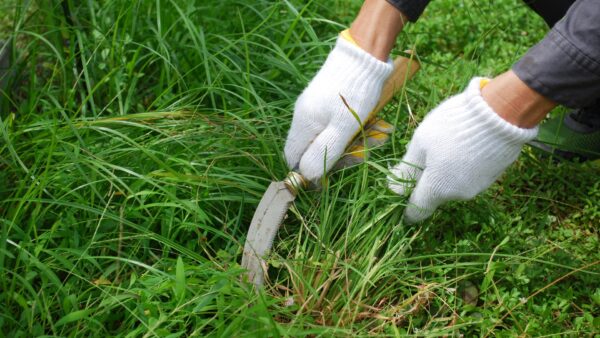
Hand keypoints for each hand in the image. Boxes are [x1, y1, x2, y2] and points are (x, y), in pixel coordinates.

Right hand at [284, 36, 392, 180]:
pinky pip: (337, 125)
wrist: (364, 54)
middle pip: (313, 149)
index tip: (330, 176)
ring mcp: (316, 108)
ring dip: (353, 143)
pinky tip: (373, 125)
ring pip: (329, 137)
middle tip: (363, 153)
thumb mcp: (343, 128)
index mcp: (303, 124)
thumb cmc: (354, 93)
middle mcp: (304, 116)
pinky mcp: (328, 101)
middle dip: (339, 156)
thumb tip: (307, 176)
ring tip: (376, 136)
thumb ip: (324, 153)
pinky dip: (354, 130)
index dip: (308, 171)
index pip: (293, 158)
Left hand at [388, 77, 538, 222]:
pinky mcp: (493, 176)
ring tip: (449, 141)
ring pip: (452, 183)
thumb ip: (407, 169)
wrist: (501, 113)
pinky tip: (465, 143)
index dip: (406, 206)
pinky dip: (463, 164)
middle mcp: (458, 194)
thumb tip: (393, 190)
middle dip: (427, 178)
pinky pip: (470, 175)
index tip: (400, 196)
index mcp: (437, 189)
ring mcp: (479, 186)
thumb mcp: (421, 142)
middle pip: (435, 192)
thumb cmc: (453, 126)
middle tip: (426, 150)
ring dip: (446, 170)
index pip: (417, 210)